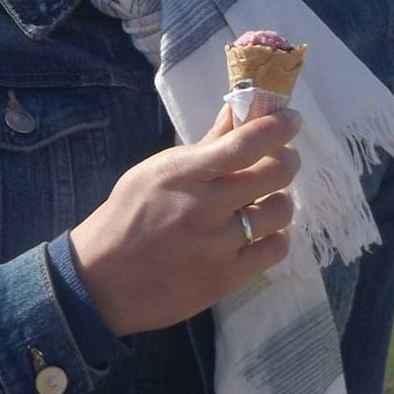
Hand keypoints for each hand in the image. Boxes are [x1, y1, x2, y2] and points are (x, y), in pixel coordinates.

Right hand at [67, 105, 298, 337]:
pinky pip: (275, 250)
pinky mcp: (225, 278)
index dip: (277, 127)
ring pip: (280, 211)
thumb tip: (237, 113)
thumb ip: (204, 146)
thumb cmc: (127, 217)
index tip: (290, 120)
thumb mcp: (156, 171)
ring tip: (266, 200)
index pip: (244, 143)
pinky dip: (275, 236)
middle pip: (274, 174)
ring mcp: (217, 246)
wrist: (102, 281)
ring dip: (280, 200)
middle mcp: (204, 207)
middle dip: (287, 160)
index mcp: (183, 174)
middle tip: (282, 159)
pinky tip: (262, 233)